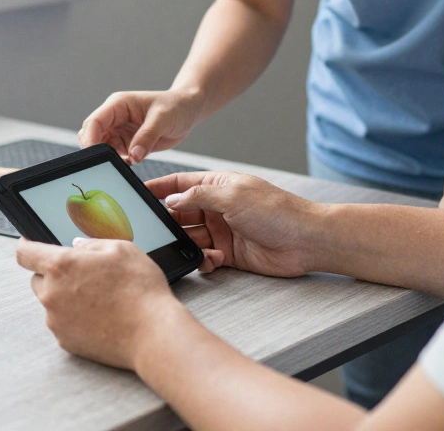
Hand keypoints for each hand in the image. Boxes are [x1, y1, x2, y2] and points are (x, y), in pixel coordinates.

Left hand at [16, 237, 182, 368]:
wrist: (153, 334)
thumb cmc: (140, 289)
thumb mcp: (121, 249)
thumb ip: (91, 244)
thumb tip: (76, 247)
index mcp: (61, 266)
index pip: (24, 252)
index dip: (26, 245)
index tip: (31, 244)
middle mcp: (51, 294)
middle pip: (38, 279)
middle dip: (54, 275)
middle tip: (84, 276)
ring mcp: (56, 321)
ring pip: (52, 303)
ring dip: (66, 298)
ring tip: (100, 299)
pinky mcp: (65, 342)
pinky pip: (63, 324)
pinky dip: (75, 319)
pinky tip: (100, 317)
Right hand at [79, 89, 203, 162]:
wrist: (187, 111)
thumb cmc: (176, 107)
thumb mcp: (163, 119)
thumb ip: (147, 136)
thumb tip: (133, 156)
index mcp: (118, 105)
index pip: (95, 121)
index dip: (90, 139)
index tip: (94, 156)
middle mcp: (114, 117)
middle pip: (92, 135)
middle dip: (95, 151)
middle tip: (105, 166)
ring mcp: (119, 131)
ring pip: (101, 148)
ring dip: (107, 158)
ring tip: (120, 167)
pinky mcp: (126, 143)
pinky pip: (115, 156)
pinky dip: (117, 163)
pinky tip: (128, 167)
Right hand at [149, 171, 318, 277]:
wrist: (306, 241)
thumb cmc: (276, 210)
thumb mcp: (233, 195)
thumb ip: (198, 197)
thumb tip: (172, 200)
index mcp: (217, 186)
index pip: (179, 184)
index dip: (158, 188)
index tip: (137, 193)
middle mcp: (217, 208)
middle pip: (180, 213)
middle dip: (166, 221)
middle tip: (151, 230)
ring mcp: (222, 231)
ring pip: (189, 237)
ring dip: (185, 244)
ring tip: (187, 248)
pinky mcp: (228, 254)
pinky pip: (204, 257)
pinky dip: (203, 260)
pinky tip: (214, 259)